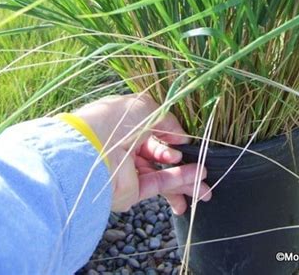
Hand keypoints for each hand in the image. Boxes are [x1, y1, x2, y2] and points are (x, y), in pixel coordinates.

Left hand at [72, 93, 210, 212]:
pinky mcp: (130, 191)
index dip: (172, 138)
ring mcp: (129, 171)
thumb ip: (168, 121)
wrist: (92, 148)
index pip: (154, 133)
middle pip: (160, 157)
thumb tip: (180, 137)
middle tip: (204, 166)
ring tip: (205, 183)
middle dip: (183, 162)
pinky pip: (159, 184)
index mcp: (126, 125)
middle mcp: (127, 148)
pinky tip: (197, 179)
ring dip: (186, 176)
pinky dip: (179, 181)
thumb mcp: (148, 108)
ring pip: (163, 174)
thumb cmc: (116, 120)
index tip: (187, 142)